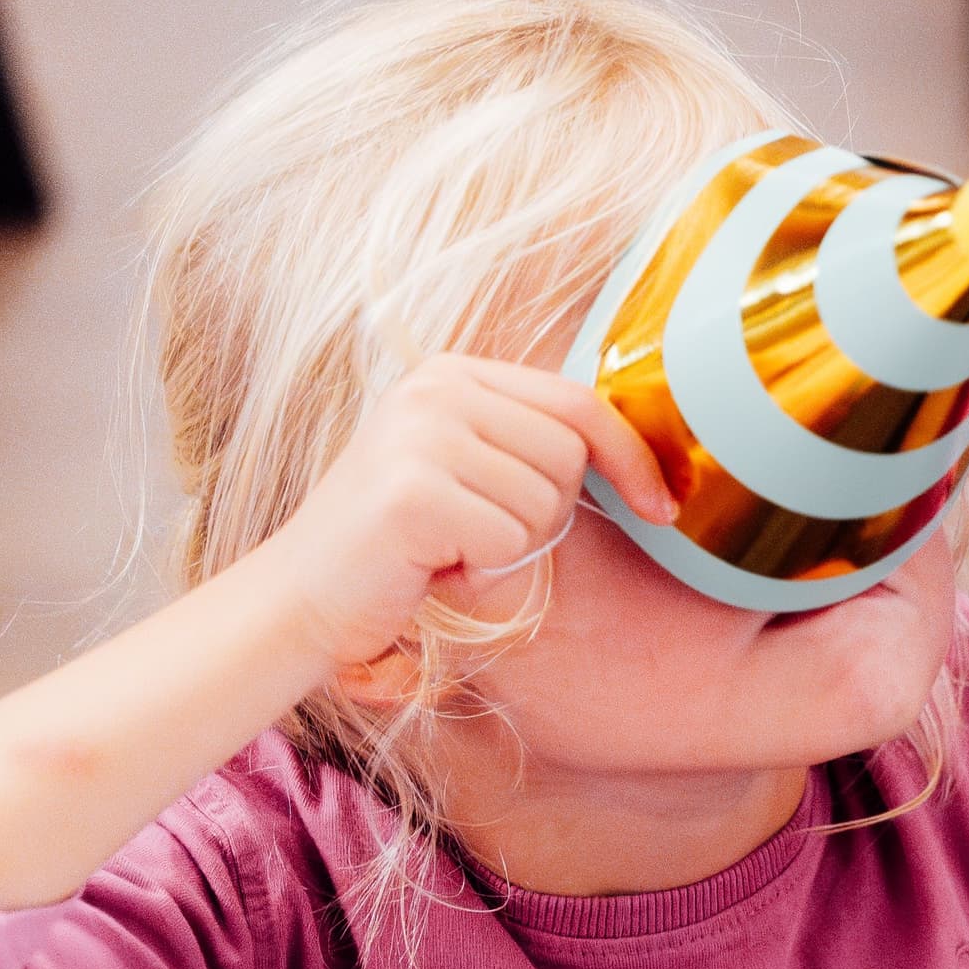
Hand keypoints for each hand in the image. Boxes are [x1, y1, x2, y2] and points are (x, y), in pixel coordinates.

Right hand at [246, 355, 672, 674]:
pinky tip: (434, 566)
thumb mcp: (471, 470)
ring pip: (546, 503)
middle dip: (546, 514)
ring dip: (511, 546)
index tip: (663, 506)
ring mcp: (419, 434)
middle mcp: (433, 388)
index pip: (580, 403)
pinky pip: (511, 542)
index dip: (633, 459)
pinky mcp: (413, 492)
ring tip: (449, 545)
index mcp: (453, 372)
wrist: (305, 595)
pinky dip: (483, 572)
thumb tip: (643, 458)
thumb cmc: (403, 543)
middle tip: (478, 531)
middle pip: (571, 456)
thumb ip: (532, 443)